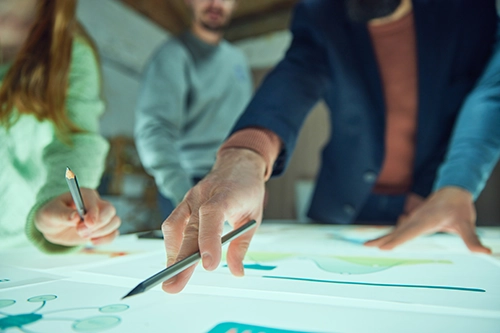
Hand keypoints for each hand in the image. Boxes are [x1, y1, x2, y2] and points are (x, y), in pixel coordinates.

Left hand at [35, 188, 120, 246]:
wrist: (53, 227)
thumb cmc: (51, 216)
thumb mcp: (50, 214)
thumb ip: (62, 214)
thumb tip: (75, 217)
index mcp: (84, 195)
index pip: (95, 201)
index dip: (93, 212)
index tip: (88, 224)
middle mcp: (96, 203)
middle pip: (110, 210)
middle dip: (98, 224)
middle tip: (81, 232)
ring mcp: (102, 216)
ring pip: (114, 221)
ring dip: (101, 232)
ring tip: (83, 236)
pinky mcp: (103, 228)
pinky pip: (113, 233)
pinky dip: (106, 239)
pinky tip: (92, 241)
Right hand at [161, 148, 266, 292]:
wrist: (237, 164)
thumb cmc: (246, 190)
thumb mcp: (253, 217)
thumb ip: (242, 245)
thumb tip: (236, 272)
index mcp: (227, 194)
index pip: (213, 215)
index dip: (209, 240)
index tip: (209, 265)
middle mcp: (204, 194)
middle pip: (189, 229)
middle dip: (181, 260)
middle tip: (174, 285)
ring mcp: (191, 197)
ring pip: (174, 225)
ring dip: (172, 252)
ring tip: (173, 276)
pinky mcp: (183, 202)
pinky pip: (172, 223)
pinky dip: (172, 243)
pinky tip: (175, 258)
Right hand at [364, 186, 490, 252]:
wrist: (453, 190)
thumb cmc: (458, 206)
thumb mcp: (466, 223)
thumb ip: (472, 239)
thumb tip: (483, 251)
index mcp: (426, 220)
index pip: (408, 232)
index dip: (396, 240)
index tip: (384, 246)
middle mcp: (416, 219)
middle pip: (396, 231)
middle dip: (381, 239)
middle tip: (366, 245)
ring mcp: (413, 219)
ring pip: (395, 230)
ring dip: (381, 237)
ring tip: (369, 244)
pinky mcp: (413, 220)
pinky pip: (399, 229)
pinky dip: (389, 234)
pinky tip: (383, 240)